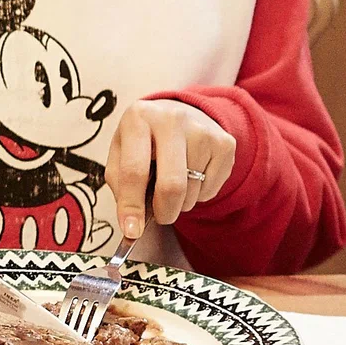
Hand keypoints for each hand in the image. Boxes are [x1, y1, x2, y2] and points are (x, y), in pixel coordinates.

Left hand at [104, 100, 234, 238]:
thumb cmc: (144, 140)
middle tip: (160, 216)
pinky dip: (197, 195)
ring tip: (172, 183)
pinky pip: (210, 191)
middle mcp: (172, 120)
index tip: (132, 231)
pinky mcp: (224, 144)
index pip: (134, 171)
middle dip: (164, 212)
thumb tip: (131, 224)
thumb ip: (120, 185)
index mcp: (138, 118)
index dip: (132, 206)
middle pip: (172, 186)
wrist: (180, 113)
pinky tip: (190, 175)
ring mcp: (202, 131)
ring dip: (179, 203)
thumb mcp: (120, 152)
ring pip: (192, 193)